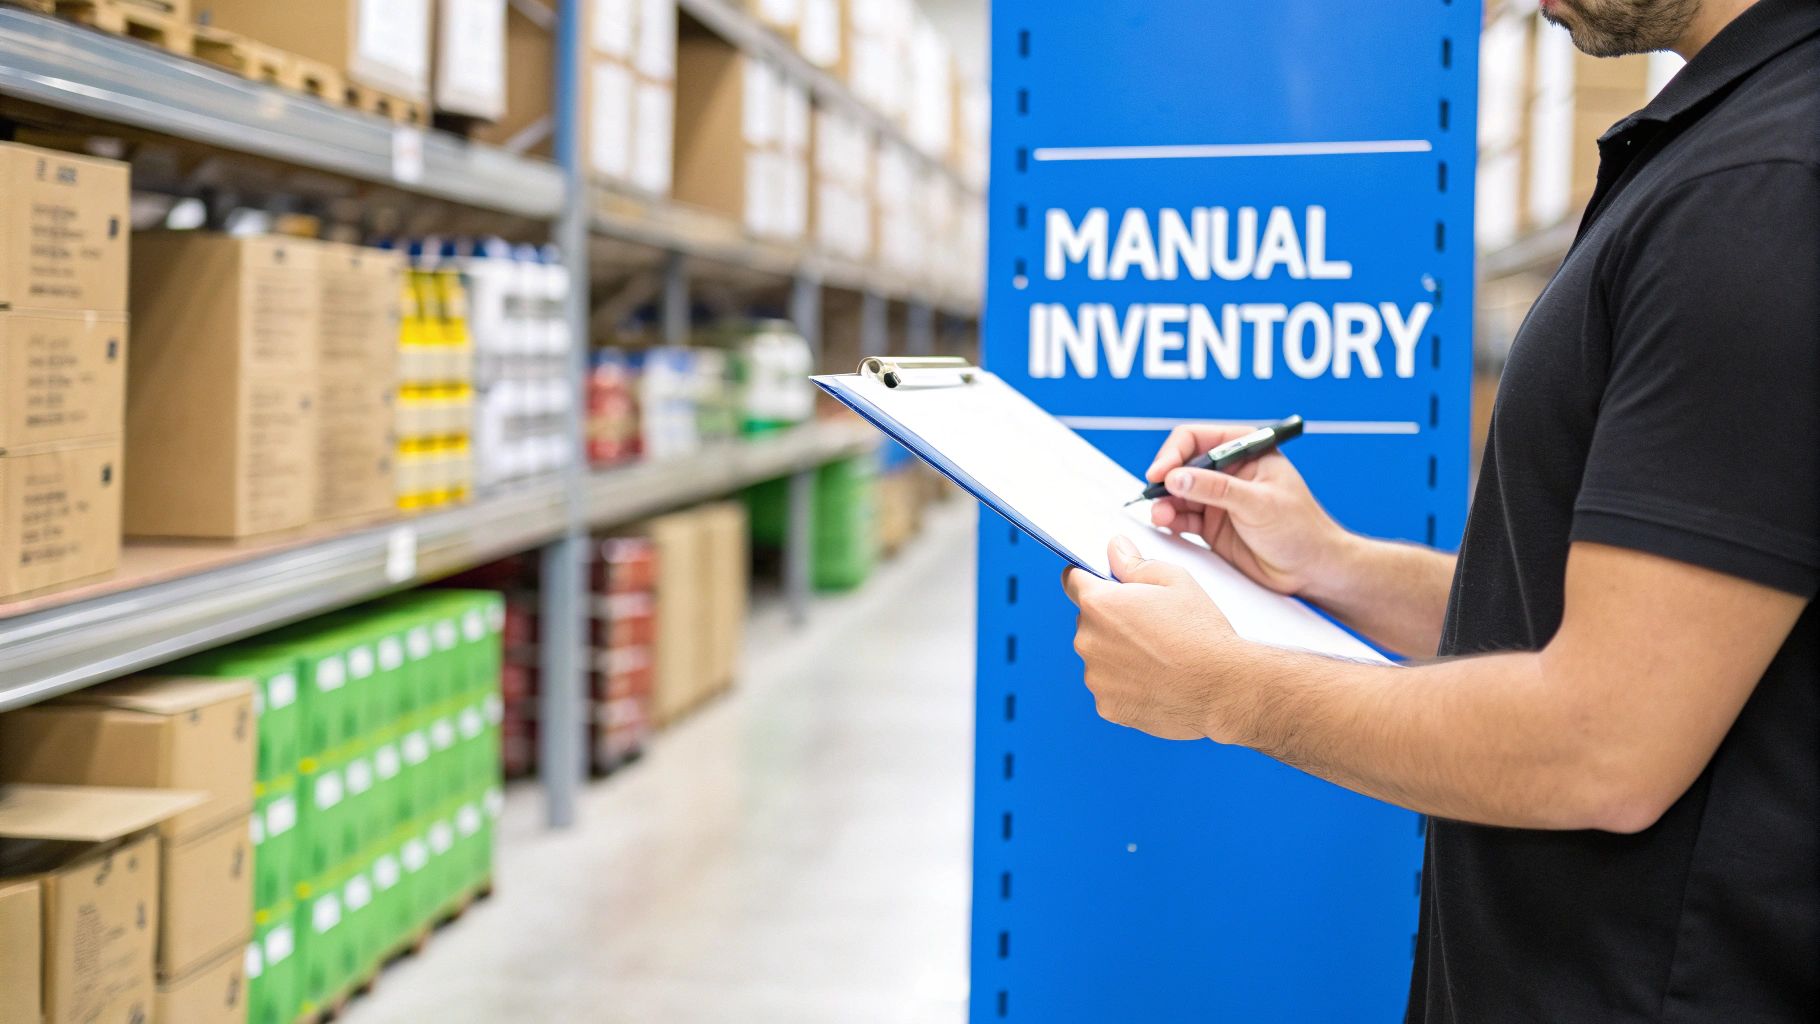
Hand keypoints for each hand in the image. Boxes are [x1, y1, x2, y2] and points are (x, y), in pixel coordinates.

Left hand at [1062, 537, 1255, 742]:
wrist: (1223, 688)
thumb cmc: (1202, 634)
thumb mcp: (1175, 580)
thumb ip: (1134, 563)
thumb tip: (1115, 549)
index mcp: (1099, 604)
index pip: (1072, 581)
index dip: (1089, 580)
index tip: (1102, 585)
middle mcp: (1087, 641)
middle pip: (1087, 621)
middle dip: (1110, 620)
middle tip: (1148, 626)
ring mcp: (1095, 677)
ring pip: (1098, 656)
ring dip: (1116, 654)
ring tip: (1156, 657)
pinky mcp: (1107, 706)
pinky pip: (1109, 688)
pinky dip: (1125, 685)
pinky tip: (1155, 681)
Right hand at [1145, 424, 1350, 597]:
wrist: (1311, 570)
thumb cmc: (1300, 529)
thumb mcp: (1258, 503)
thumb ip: (1216, 489)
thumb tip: (1176, 477)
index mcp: (1245, 450)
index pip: (1197, 440)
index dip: (1174, 453)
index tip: (1161, 473)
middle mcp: (1227, 471)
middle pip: (1181, 465)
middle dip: (1165, 480)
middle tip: (1154, 496)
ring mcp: (1218, 499)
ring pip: (1177, 494)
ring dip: (1164, 503)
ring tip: (1161, 516)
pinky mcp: (1211, 525)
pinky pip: (1182, 518)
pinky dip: (1170, 520)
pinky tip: (1166, 524)